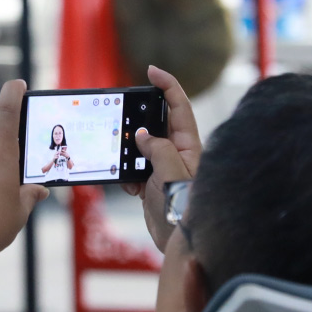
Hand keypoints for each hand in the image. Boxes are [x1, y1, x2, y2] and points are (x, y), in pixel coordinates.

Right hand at [120, 65, 202, 250]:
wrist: (180, 242)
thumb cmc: (183, 207)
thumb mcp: (169, 172)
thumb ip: (157, 149)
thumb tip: (143, 136)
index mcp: (189, 145)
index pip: (179, 106)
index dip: (167, 85)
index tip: (151, 70)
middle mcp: (178, 153)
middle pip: (157, 123)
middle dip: (139, 119)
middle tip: (123, 113)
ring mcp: (164, 168)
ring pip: (142, 147)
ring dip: (128, 150)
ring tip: (122, 156)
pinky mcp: (152, 184)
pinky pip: (134, 169)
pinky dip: (126, 173)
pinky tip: (126, 183)